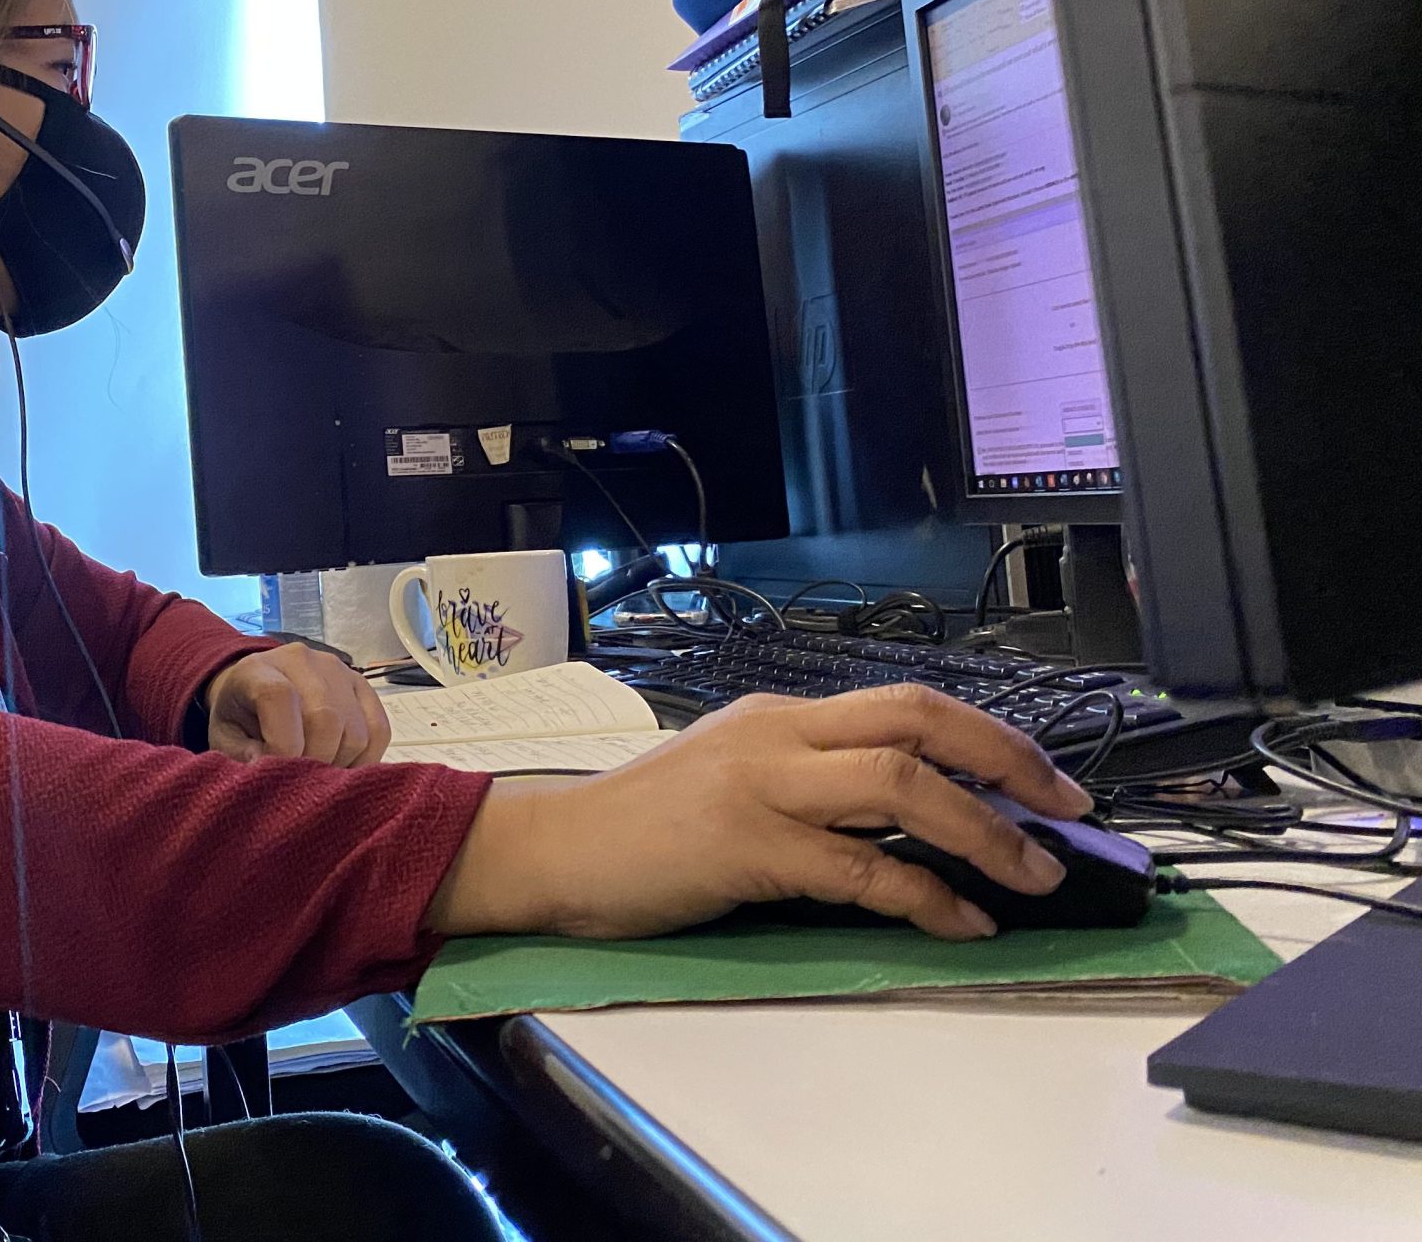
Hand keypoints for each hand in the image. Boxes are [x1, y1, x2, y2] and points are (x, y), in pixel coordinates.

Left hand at [203, 643, 391, 766]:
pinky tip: (341, 763)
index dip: (283, 743)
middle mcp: (302, 661)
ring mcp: (338, 670)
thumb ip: (241, 754)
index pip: (279, 696)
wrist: (256, 687)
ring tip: (317, 768)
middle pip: (326, 719)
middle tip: (300, 779)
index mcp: (257, 670)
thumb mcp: (224, 737)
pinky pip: (379, 730)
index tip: (280, 770)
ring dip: (339, 763)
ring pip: (356, 732)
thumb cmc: (238, 718)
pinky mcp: (362, 685)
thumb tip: (271, 767)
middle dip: (315, 761)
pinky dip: (365, 759)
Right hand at [427, 685, 1096, 941]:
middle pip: (917, 721)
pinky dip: (925, 897)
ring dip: (983, 832)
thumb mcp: (734, 777)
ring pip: (900, 787)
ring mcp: (763, 787)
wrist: (559, 850)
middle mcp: (780, 735)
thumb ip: (810, 783)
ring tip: (1032, 876)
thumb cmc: (644, 826)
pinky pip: (861, 869)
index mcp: (782, 715)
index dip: (991, 735)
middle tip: (1068, 808)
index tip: (1046, 777)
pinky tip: (960, 924)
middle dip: (1007, 760)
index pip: (906, 703)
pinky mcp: (748, 847)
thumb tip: (911, 819)